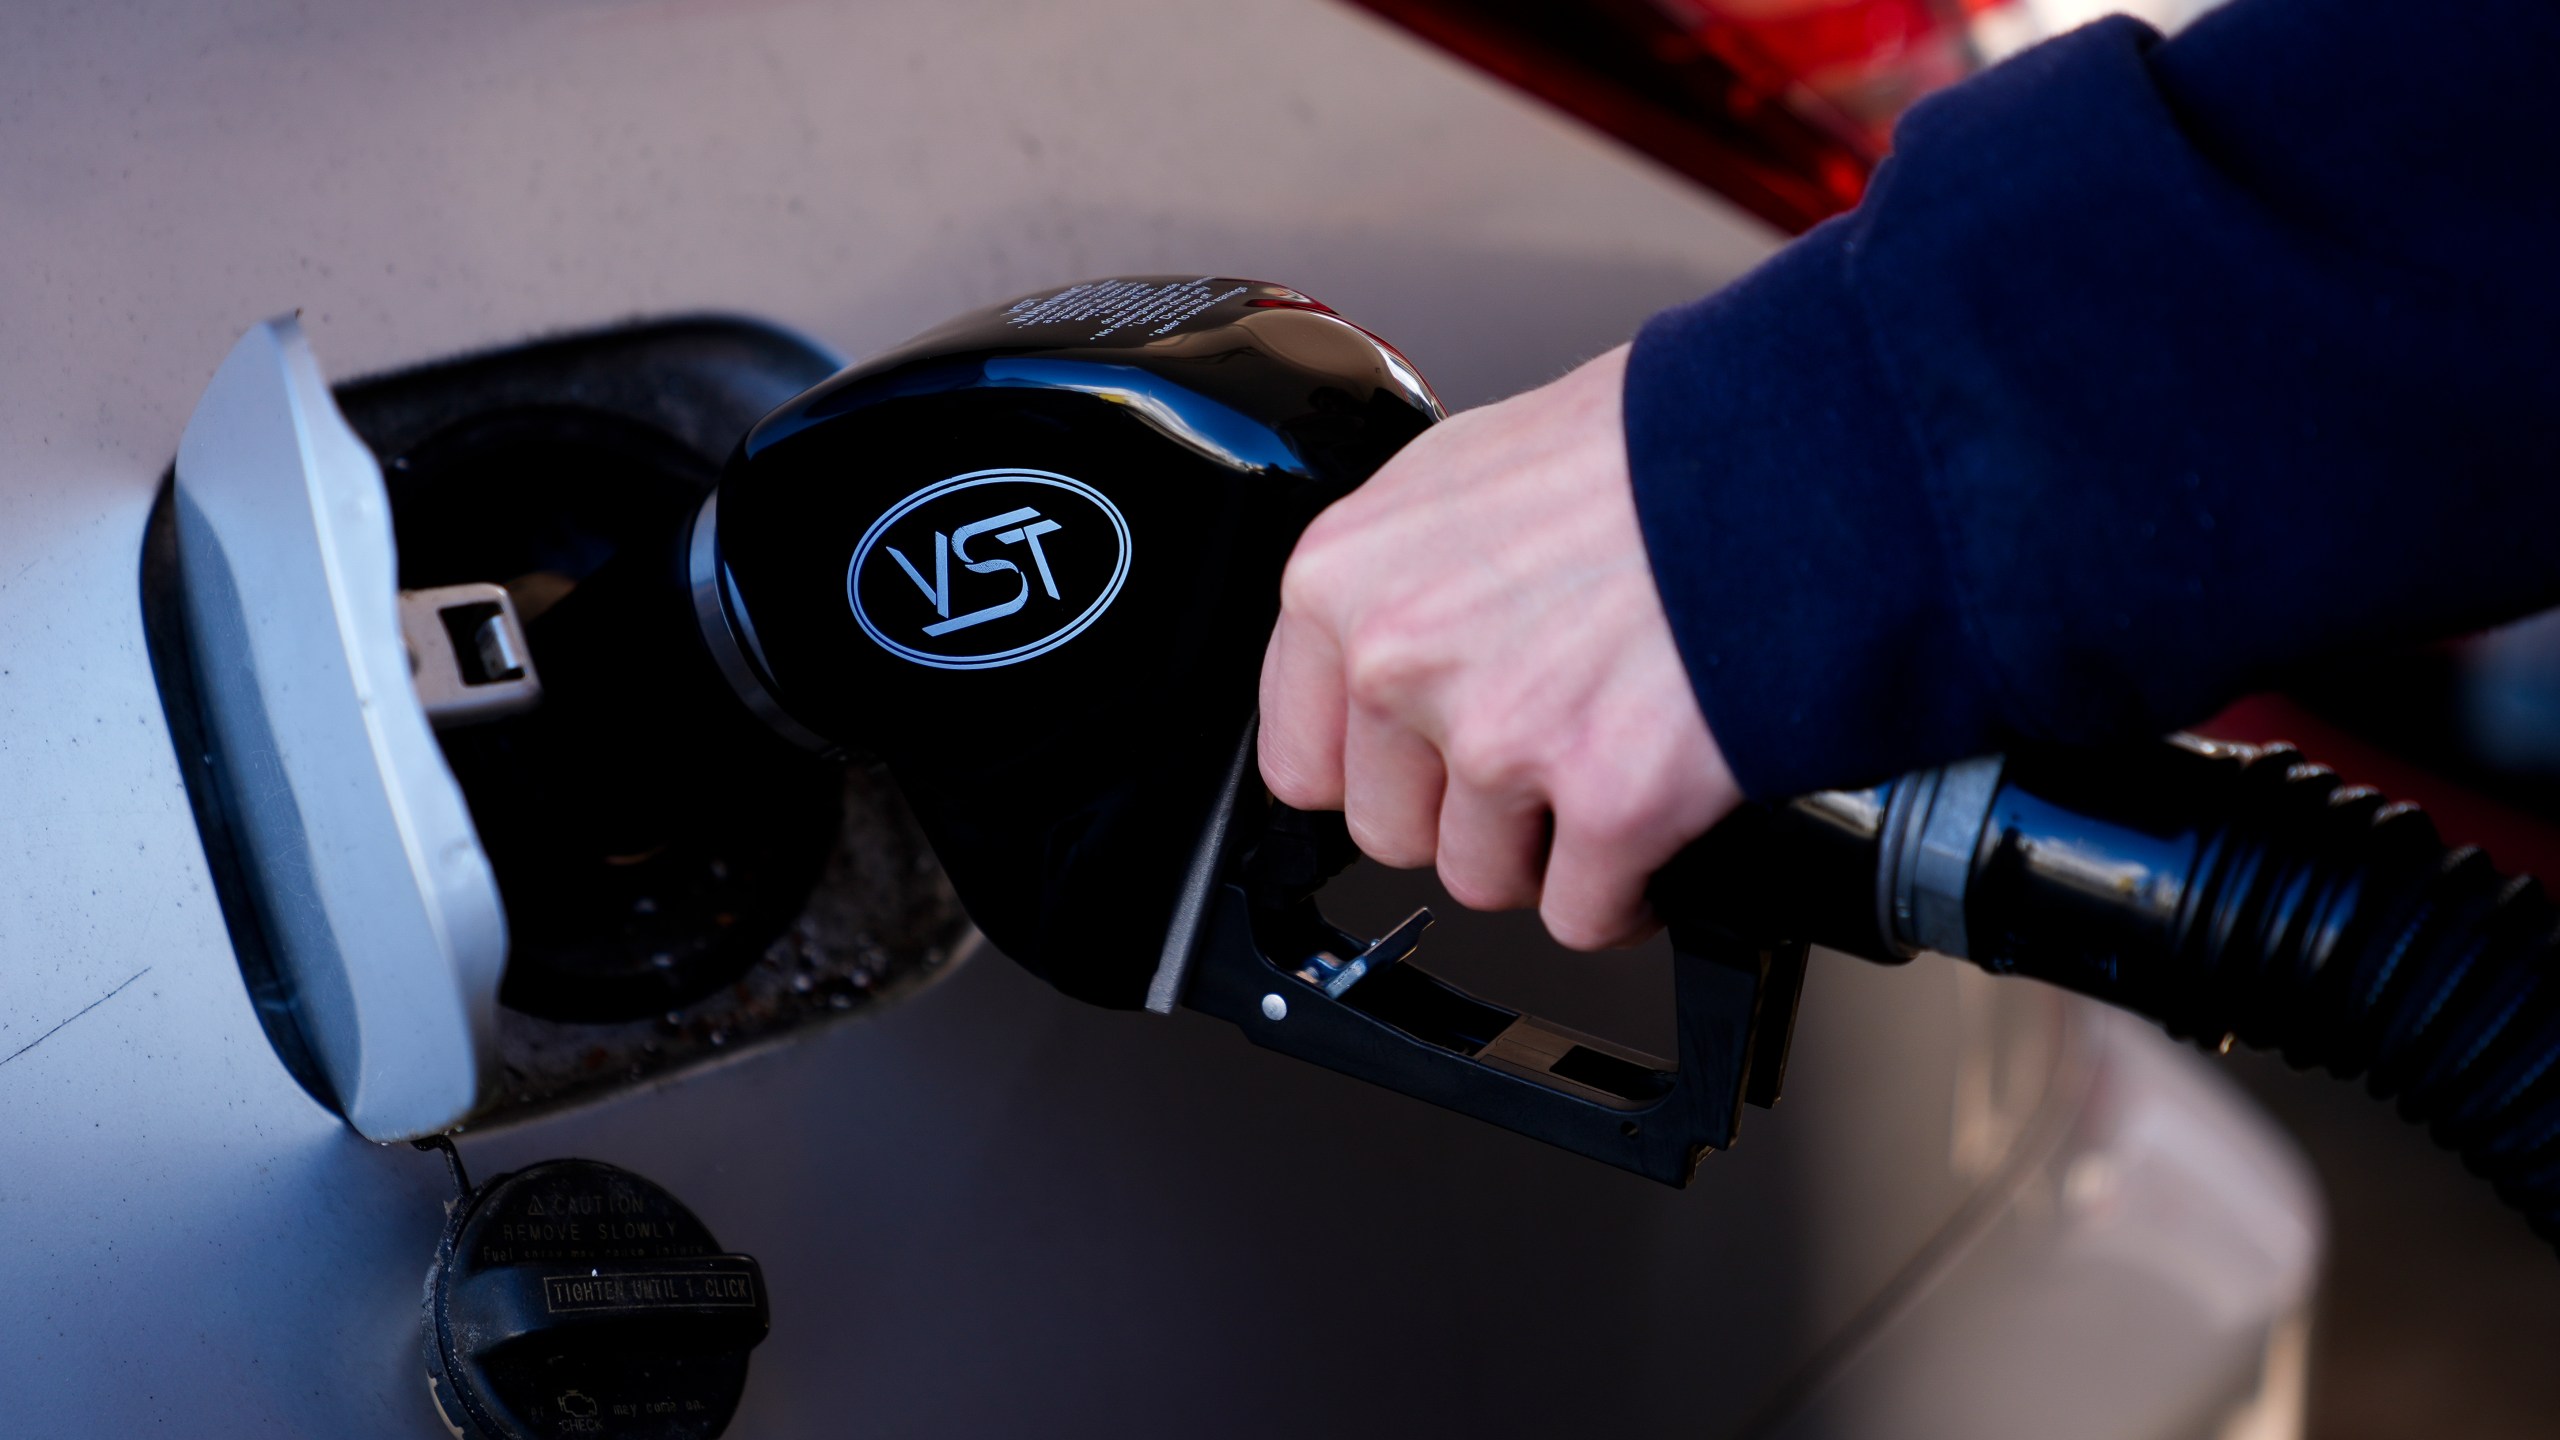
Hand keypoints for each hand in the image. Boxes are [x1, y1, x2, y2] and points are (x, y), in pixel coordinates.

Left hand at [1258, 344, 1739, 948]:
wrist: (1786, 458)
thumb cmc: (1645, 451)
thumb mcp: (1466, 476)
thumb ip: (1403, 581)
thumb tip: (1382, 657)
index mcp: (1344, 578)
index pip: (1302, 759)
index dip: (1380, 771)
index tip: (1422, 770)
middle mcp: (1402, 661)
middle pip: (1393, 831)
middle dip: (1465, 814)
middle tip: (1537, 759)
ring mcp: (1500, 738)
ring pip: (1485, 877)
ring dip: (1548, 850)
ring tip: (1604, 774)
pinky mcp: (1608, 800)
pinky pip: (1585, 913)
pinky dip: (1625, 893)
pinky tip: (1652, 835)